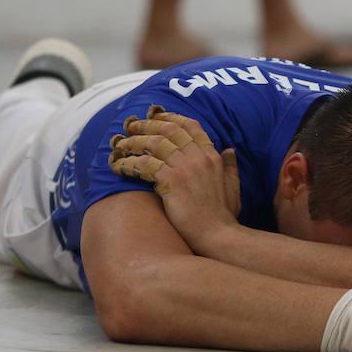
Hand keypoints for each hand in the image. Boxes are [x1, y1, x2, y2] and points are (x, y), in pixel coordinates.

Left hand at [109, 106, 240, 251]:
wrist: (218, 235)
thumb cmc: (223, 216)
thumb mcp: (233, 186)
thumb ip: (230, 166)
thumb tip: (229, 150)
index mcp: (212, 156)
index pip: (190, 126)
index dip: (171, 117)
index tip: (156, 116)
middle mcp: (198, 157)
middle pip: (168, 129)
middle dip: (146, 124)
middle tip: (130, 126)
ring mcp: (184, 168)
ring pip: (153, 143)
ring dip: (133, 141)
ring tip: (119, 145)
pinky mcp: (171, 181)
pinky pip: (144, 164)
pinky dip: (128, 163)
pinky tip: (118, 166)